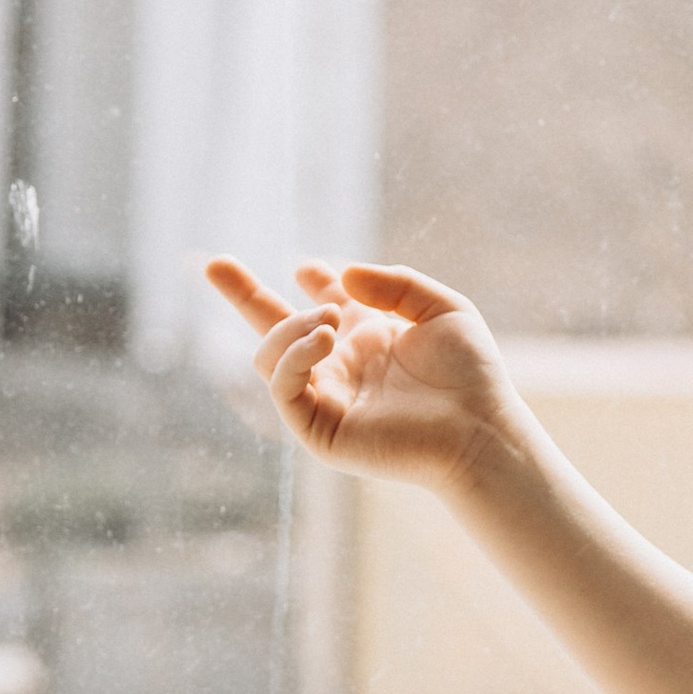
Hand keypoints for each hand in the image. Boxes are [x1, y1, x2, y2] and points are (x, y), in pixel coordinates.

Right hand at [207, 256, 525, 490]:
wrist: (479, 428)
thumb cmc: (470, 373)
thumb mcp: (441, 308)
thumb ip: (393, 283)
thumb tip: (339, 275)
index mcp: (368, 336)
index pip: (321, 303)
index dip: (313, 279)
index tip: (310, 269)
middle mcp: (340, 365)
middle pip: (274, 329)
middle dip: (242, 295)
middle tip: (213, 264)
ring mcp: (325, 396)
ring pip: (270, 356)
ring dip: (291, 328)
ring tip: (330, 321)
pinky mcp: (319, 428)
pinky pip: (282, 388)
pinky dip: (293, 356)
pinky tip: (324, 337)